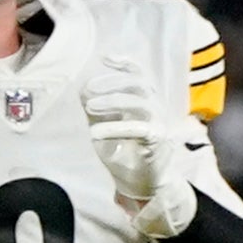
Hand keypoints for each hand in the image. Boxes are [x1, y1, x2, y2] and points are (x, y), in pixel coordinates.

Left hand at [84, 56, 196, 237]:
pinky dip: (116, 128)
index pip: (139, 74)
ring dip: (112, 101)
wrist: (145, 184)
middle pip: (138, 83)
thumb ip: (97, 110)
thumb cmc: (127, 153)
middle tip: (88, 91)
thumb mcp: (106, 127)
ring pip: (139, 102)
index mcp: (146, 100)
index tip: (105, 58)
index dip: (124, 63)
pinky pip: (139, 129)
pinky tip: (96, 133)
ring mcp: (158, 123)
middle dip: (111, 82)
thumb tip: (83, 91)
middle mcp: (155, 107)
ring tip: (89, 107)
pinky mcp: (157, 141)